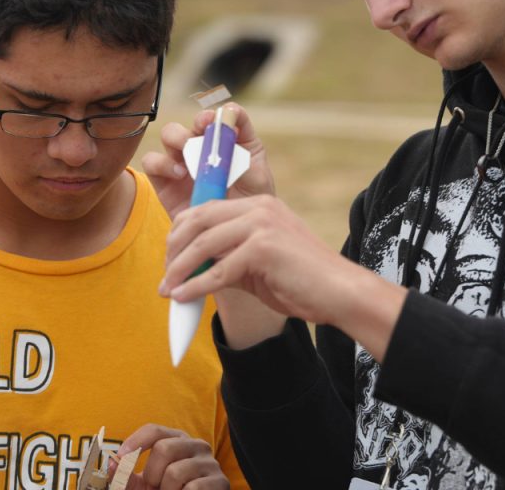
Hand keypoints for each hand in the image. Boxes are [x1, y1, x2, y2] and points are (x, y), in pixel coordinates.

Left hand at [113, 424, 228, 488]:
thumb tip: (111, 465)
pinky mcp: (220, 482)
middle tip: (154, 488)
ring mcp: (210, 463)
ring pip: (175, 472)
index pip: (154, 430)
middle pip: (163, 448)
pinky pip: (192, 488)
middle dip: (152, 474)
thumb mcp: (145, 485)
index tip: (121, 457)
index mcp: (177, 440)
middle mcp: (196, 445)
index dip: (135, 442)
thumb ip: (127, 477)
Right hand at [141, 103, 274, 219]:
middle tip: (201, 132)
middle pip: (196, 121)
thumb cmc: (248, 207)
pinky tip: (178, 175)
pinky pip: (152, 162)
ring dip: (177, 139)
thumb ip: (246, 155)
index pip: (225, 116)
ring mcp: (183, 161)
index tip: (218, 121)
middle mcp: (205, 146)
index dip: (221, 113)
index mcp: (232, 141)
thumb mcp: (256, 180)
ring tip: (189, 159)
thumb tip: (232, 124)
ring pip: (170, 135)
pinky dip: (162, 163)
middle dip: (196, 123)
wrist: (230, 242)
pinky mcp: (164, 181)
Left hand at [160, 194, 361, 325]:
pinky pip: (218, 270)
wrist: (340, 293)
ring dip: (179, 269)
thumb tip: (190, 270)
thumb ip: (228, 257)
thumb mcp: (258, 262)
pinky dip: (196, 286)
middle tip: (164, 274)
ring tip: (166, 290)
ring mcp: (261, 225)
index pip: (205, 209)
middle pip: (198, 220)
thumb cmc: (301, 281)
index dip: (180, 231)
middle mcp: (258, 208)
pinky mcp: (264, 249)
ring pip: (204, 244)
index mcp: (258, 205)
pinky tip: (183, 298)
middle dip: (174, 248)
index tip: (169, 257)